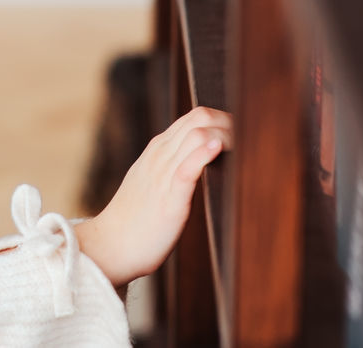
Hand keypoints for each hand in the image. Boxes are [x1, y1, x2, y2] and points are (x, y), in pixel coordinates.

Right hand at [74, 105, 232, 286]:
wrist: (110, 246)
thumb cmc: (135, 219)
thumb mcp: (152, 182)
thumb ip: (173, 166)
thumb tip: (203, 161)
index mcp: (158, 149)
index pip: (194, 116)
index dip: (223, 119)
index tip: (244, 134)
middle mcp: (160, 155)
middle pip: (199, 118)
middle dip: (230, 123)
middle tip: (251, 139)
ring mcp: (162, 174)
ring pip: (196, 136)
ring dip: (226, 136)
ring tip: (244, 146)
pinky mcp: (168, 198)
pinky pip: (187, 167)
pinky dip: (204, 154)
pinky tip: (218, 149)